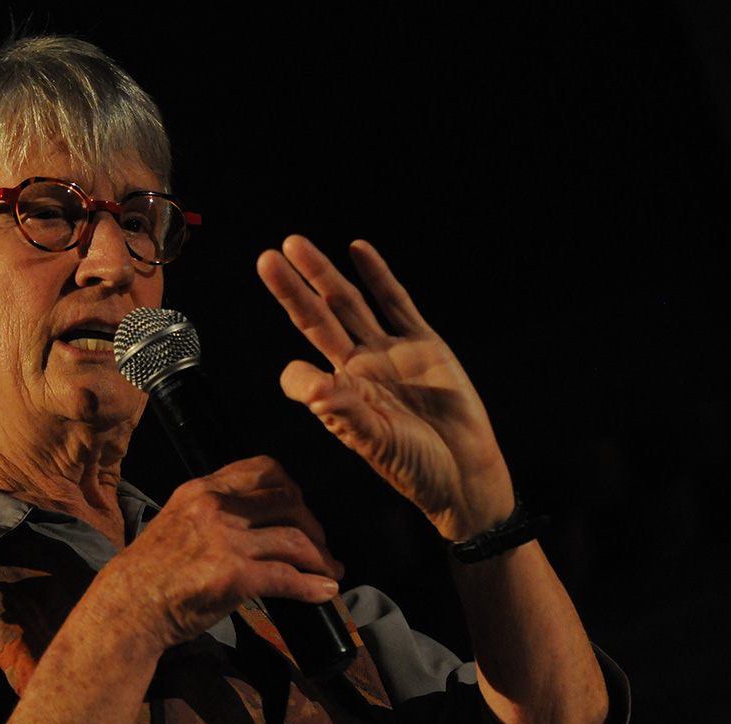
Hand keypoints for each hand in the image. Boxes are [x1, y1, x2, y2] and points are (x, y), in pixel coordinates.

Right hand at [102, 456, 343, 650]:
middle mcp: (216, 507)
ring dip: (321, 558)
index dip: (292, 487)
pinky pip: (289, 577)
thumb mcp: (175, 522)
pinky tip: (325, 593)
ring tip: (330, 572)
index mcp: (201, 490)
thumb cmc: (148, 574)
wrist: (126, 609)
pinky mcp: (235, 576)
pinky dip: (314, 586)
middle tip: (321, 545)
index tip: (301, 508)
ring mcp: (226, 541)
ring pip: (295, 539)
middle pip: (288, 501)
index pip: (263, 468)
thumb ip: (210, 513)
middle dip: (313, 525)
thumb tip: (253, 520)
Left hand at [257, 235, 514, 540]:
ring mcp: (389, 352)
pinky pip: (396, 303)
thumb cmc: (414, 466)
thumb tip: (309, 390)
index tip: (305, 384)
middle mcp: (358, 368)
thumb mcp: (373, 440)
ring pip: (349, 304)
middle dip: (292, 289)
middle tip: (267, 258)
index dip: (294, 373)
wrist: (464, 472)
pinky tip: (357, 249)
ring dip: (323, 274)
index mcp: (339, 394)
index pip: (299, 372)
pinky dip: (377, 276)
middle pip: (316, 319)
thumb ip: (343, 411)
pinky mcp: (424, 344)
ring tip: (295, 244)